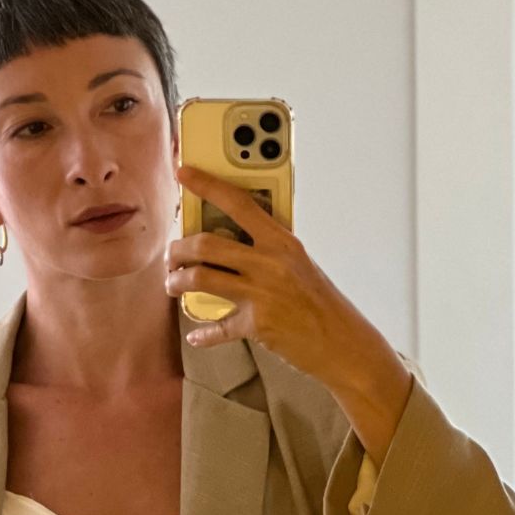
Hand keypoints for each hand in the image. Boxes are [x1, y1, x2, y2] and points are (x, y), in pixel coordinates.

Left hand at [166, 163, 373, 385]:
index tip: (185, 173)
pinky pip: (218, 327)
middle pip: (206, 245)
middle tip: (172, 257)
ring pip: (200, 279)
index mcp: (282, 241)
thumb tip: (230, 239)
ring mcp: (262, 293)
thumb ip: (268, 248)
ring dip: (177, 282)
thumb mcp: (298, 263)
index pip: (238, 203)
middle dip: (178, 250)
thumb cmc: (320, 301)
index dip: (207, 185)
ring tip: (173, 285)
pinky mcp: (256, 324)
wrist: (342, 341)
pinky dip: (203, 334)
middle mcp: (270, 262)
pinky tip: (196, 335)